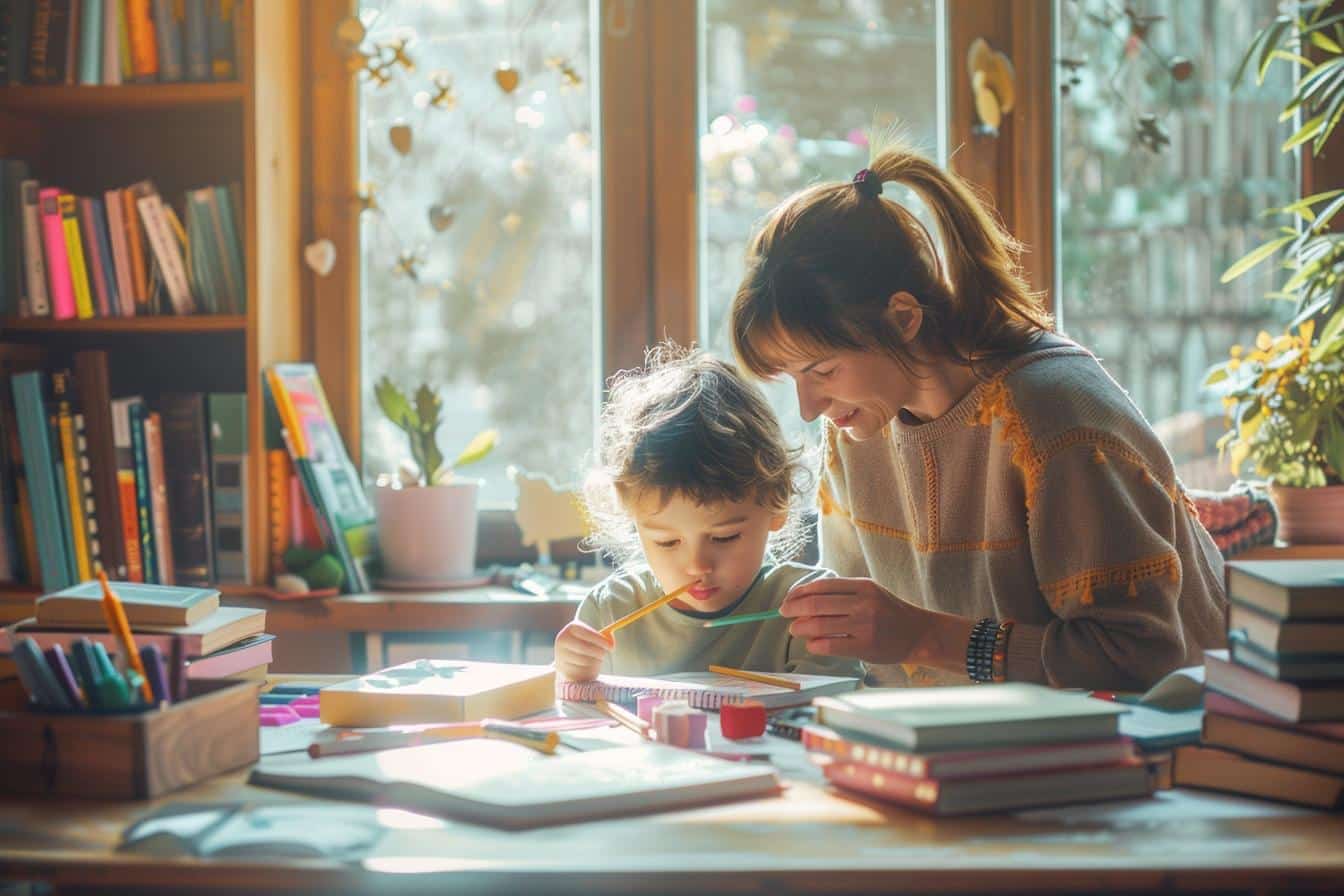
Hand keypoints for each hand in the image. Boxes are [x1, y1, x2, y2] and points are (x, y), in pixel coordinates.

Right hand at [553, 621, 613, 681]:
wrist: (571, 659)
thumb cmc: (588, 645)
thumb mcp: (596, 638)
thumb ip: (605, 638)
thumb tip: (611, 642)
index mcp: (572, 627)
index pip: (586, 633)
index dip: (600, 640)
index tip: (611, 647)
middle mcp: (562, 639)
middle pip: (585, 648)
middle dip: (599, 652)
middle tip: (604, 655)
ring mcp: (560, 654)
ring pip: (585, 661)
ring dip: (595, 662)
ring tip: (595, 660)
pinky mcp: (562, 668)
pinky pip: (581, 671)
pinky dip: (588, 670)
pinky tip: (586, 667)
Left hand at [780, 577, 974, 670]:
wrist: (918, 634)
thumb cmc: (888, 613)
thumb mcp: (869, 593)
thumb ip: (841, 594)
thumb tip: (801, 600)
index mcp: (862, 586)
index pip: (821, 586)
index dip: (799, 592)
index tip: (788, 599)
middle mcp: (863, 603)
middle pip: (816, 604)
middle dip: (793, 609)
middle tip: (784, 613)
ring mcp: (865, 625)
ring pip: (819, 625)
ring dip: (800, 627)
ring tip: (795, 629)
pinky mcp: (865, 646)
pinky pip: (830, 645)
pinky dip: (814, 644)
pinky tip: (812, 644)